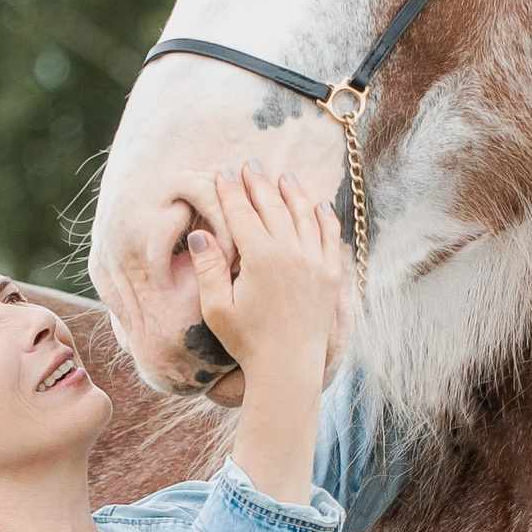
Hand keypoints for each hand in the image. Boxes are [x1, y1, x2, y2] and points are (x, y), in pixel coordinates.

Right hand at [186, 165, 342, 391]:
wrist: (289, 367)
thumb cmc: (247, 341)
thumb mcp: (217, 307)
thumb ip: (208, 267)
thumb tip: (200, 232)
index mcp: (260, 257)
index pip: (241, 213)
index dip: (230, 191)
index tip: (223, 173)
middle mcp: (290, 251)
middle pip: (272, 206)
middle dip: (259, 182)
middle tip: (251, 164)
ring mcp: (315, 261)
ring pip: (303, 214)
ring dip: (292, 192)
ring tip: (284, 176)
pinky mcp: (331, 274)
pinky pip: (329, 235)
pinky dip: (323, 216)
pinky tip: (318, 204)